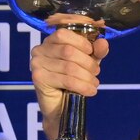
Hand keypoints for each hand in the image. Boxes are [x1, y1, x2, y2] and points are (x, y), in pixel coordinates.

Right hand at [31, 13, 109, 129]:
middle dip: (88, 63)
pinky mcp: (38, 78)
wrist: (61, 107)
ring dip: (87, 76)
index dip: (81, 41)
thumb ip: (95, 51)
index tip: (92, 51)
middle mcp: (40, 49)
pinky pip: (66, 79)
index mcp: (51, 41)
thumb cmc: (72, 80)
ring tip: (94, 83)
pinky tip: (90, 91)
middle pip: (68, 51)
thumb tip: (103, 42)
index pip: (64, 32)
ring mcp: (37, 63)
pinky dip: (82, 86)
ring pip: (69, 66)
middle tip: (96, 72)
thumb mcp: (87, 63)